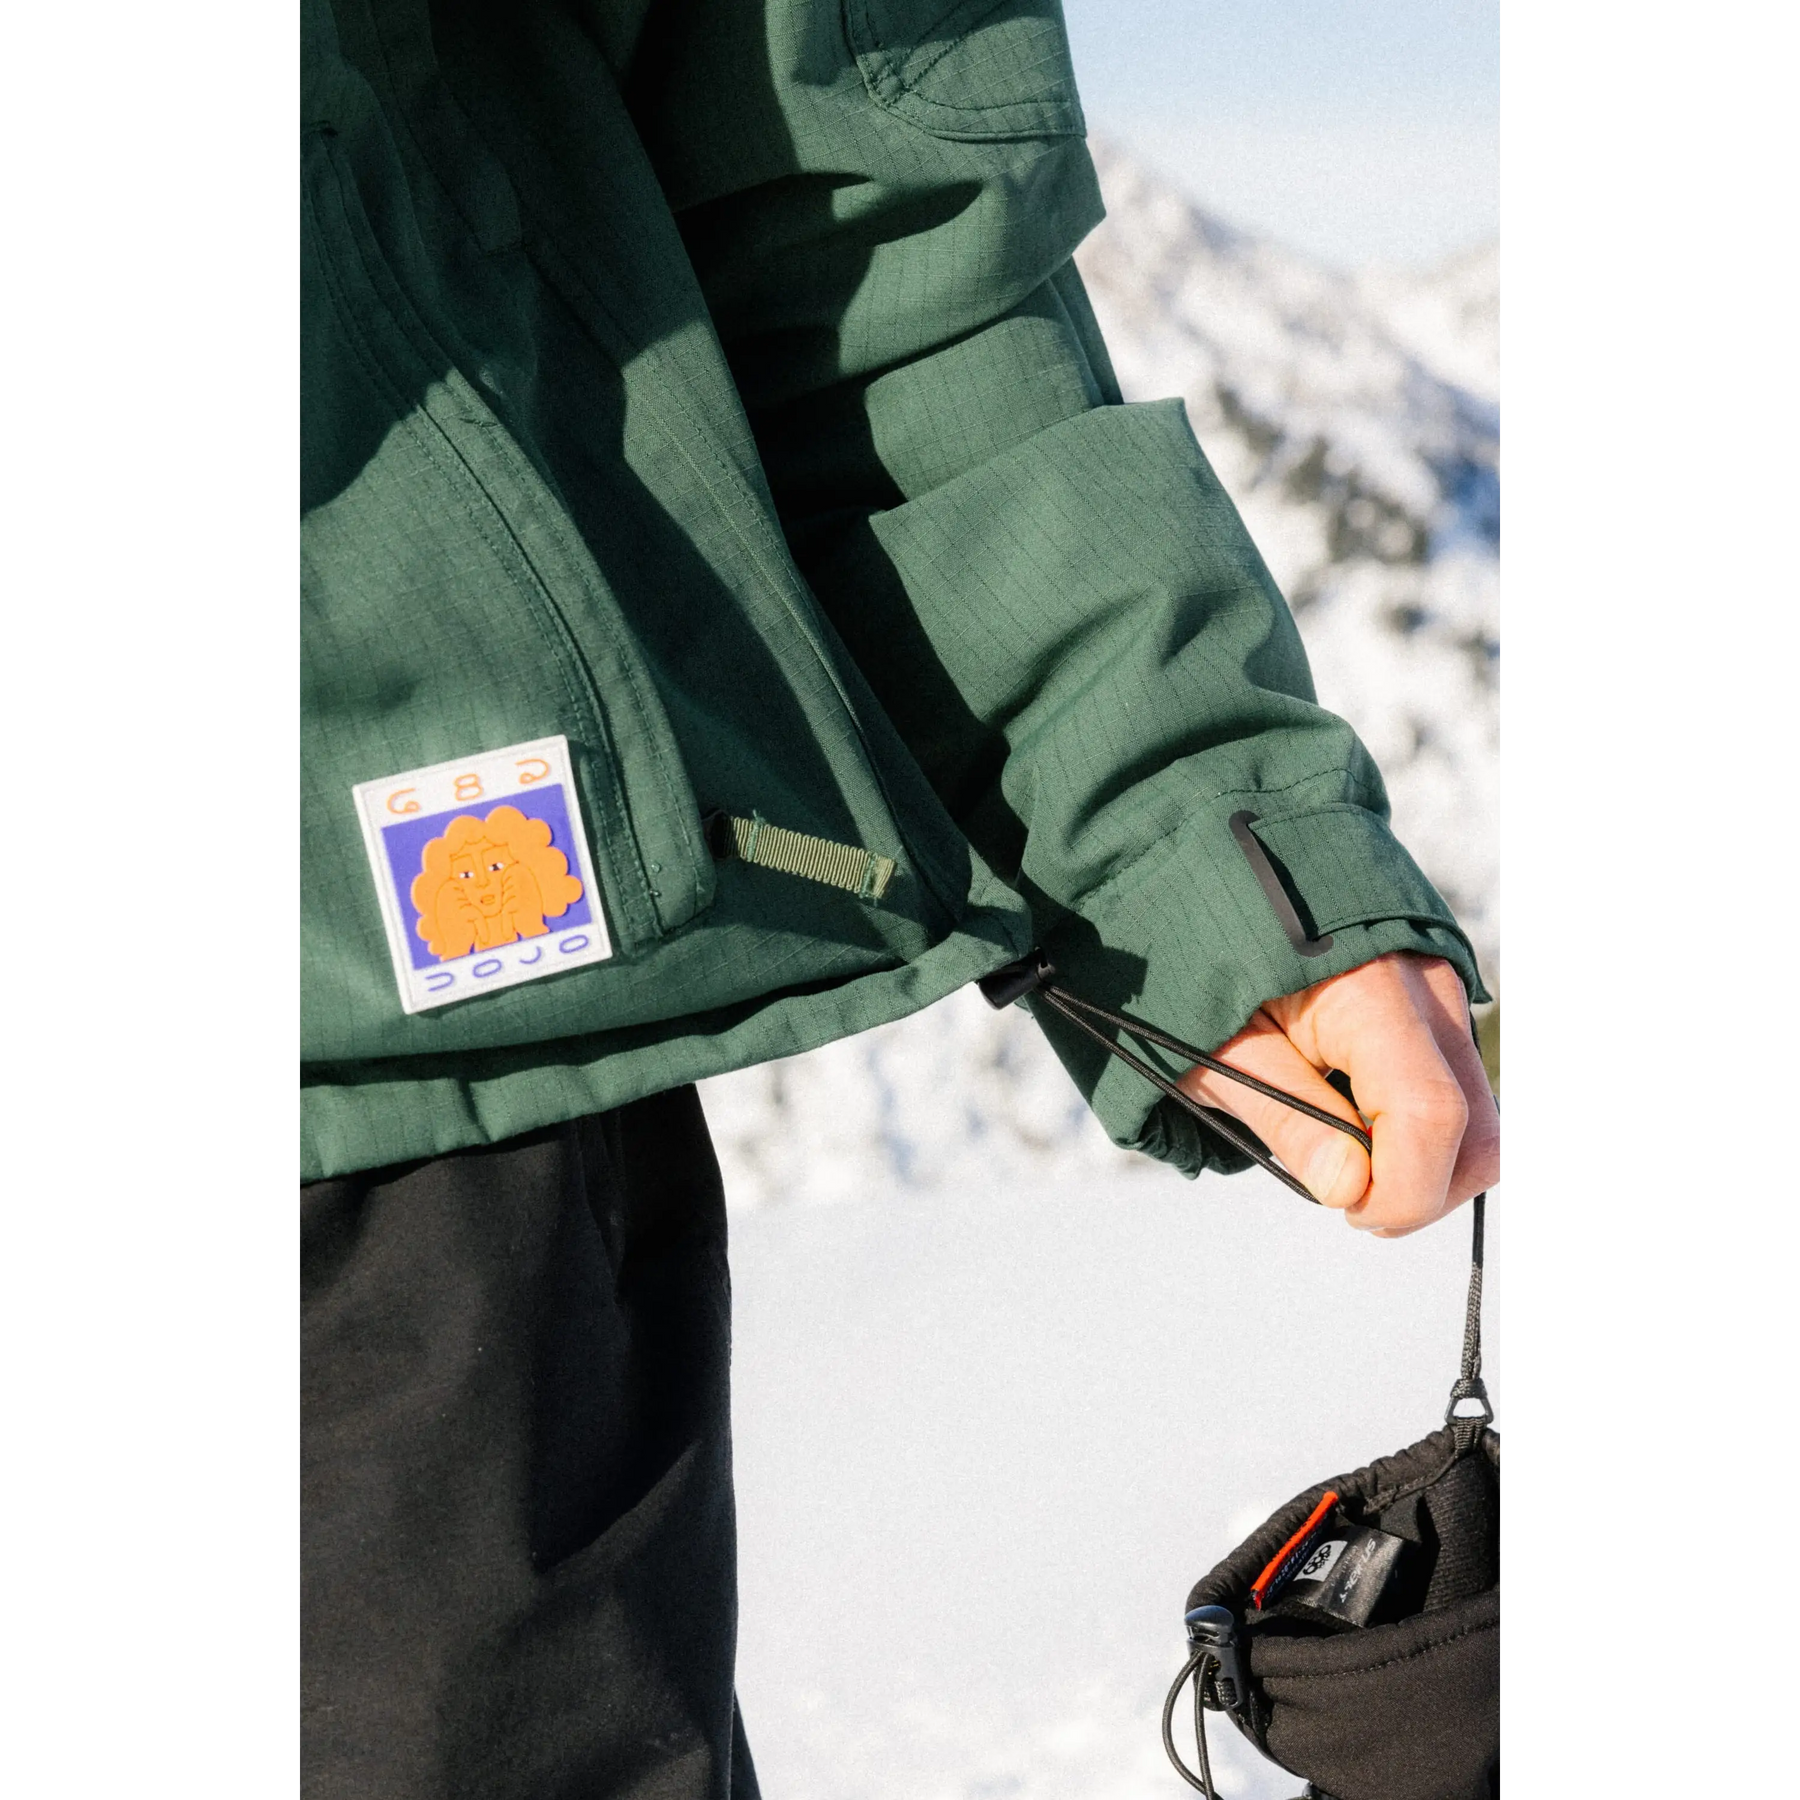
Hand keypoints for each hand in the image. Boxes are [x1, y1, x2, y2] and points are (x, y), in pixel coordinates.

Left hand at [1176, 952, 1501, 1235]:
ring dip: (1421, 1161)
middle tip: (1346, 1197)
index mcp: (1368, 991)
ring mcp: (1440, 995)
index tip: (1348, 1209)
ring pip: (1476, 1115)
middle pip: (1476, 1127)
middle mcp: (1426, 988)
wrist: (1213, 885)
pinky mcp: (1435, 1008)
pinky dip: (1415, 1126)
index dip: (1404, 1188)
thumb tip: (1350, 1189)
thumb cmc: (1204, 962)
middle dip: (1421, 1187)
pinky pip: (1454, 1087)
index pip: (1431, 1114)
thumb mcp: (1219, 1050)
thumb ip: (1289, 1120)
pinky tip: (1356, 1123)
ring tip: (1343, 1159)